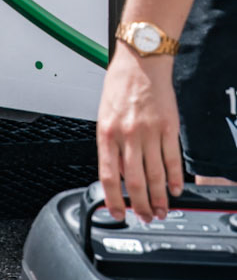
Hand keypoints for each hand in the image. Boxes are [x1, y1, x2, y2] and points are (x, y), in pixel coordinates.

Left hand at [96, 42, 183, 222]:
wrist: (140, 62)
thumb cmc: (120, 86)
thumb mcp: (103, 116)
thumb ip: (110, 146)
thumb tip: (118, 174)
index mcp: (106, 133)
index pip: (108, 176)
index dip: (113, 199)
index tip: (118, 213)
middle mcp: (127, 135)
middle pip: (134, 181)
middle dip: (141, 205)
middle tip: (146, 217)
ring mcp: (149, 132)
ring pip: (155, 175)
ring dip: (160, 197)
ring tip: (162, 210)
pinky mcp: (169, 128)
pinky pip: (173, 159)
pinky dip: (176, 178)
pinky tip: (176, 189)